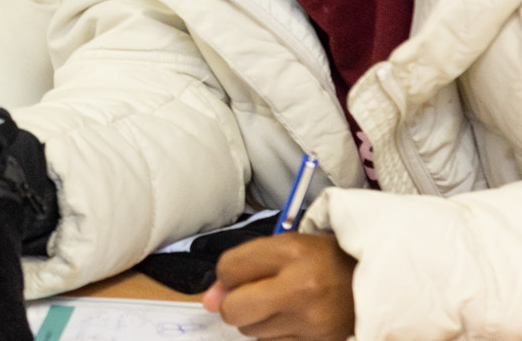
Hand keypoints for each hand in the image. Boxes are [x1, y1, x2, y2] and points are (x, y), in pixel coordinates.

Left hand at [204, 233, 355, 340]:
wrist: (371, 281)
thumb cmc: (320, 259)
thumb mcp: (281, 247)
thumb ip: (240, 267)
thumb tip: (208, 302)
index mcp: (291, 252)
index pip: (228, 268)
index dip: (227, 273)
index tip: (241, 273)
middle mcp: (301, 288)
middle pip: (234, 311)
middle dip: (233, 305)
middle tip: (251, 295)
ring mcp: (312, 321)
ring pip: (251, 332)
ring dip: (255, 320)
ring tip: (279, 304)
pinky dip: (274, 333)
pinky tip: (291, 318)